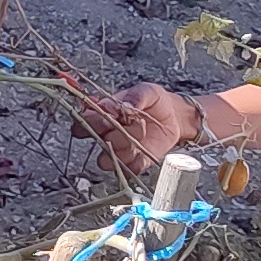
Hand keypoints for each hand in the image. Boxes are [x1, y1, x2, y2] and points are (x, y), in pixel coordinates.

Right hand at [79, 85, 201, 173]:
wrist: (174, 116)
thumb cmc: (155, 101)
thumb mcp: (148, 91)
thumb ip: (135, 97)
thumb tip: (125, 106)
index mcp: (105, 113)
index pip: (86, 120)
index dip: (91, 121)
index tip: (107, 118)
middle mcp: (108, 134)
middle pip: (96, 141)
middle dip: (109, 137)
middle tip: (125, 127)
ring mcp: (121, 150)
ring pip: (107, 159)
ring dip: (121, 152)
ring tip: (138, 140)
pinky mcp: (136, 161)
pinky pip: (129, 169)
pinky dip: (136, 164)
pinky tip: (144, 153)